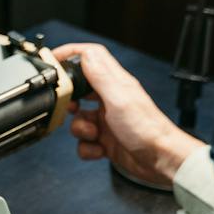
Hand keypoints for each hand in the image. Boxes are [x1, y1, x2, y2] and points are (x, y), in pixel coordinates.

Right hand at [52, 42, 204, 188]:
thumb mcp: (119, 98)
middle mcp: (110, 99)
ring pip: (78, 119)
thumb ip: (100, 76)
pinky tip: (100, 149)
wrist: (159, 159)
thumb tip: (85, 54)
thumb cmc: (147, 129)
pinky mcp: (106, 140)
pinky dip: (87, 148)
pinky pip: (85, 142)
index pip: (90, 57)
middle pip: (79, 89)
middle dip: (69, 101)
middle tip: (69, 108)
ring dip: (79, 129)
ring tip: (93, 134)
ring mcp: (107, 120)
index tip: (54, 59)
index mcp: (115, 83)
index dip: (71, 53)